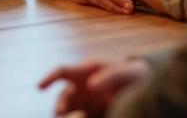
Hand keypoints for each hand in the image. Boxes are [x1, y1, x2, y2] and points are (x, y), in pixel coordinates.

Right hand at [37, 58, 151, 117]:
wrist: (147, 89)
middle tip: (62, 115)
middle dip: (60, 109)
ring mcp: (86, 105)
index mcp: (84, 72)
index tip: (39, 87)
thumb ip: (110, 77)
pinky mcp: (94, 116)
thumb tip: (90, 85)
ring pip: (69, 113)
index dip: (48, 78)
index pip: (61, 72)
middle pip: (62, 100)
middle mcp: (81, 89)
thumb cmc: (134, 75)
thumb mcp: (126, 72)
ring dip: (69, 117)